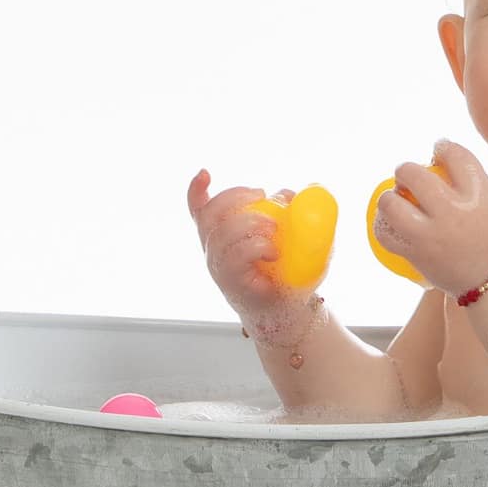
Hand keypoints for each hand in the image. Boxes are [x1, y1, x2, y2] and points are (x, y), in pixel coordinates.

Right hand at [186, 169, 302, 320]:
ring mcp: (220, 268)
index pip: (200, 212)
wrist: (291, 313)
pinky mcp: (232, 283)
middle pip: (209, 216)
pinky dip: (257, 246)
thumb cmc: (287, 274)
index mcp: (222, 238)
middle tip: (262, 194)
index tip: (205, 173)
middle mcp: (215, 252)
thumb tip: (289, 194)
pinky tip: (274, 250)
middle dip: (233, 197)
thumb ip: (287, 216)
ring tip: (274, 228)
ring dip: (250, 222)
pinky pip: (236, 256)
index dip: (196, 191)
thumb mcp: (291, 239)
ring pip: (222, 234)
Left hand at [372, 140, 487, 298]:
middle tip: (408, 177)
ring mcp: (431, 234)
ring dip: (389, 197)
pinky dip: (382, 226)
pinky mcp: (417, 254)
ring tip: (395, 200)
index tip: (438, 150)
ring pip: (391, 203)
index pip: (454, 154)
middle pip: (414, 174)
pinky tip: (389, 223)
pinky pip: (385, 235)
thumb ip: (472, 182)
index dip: (442, 147)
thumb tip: (440, 163)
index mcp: (478, 193)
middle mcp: (453, 210)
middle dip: (406, 170)